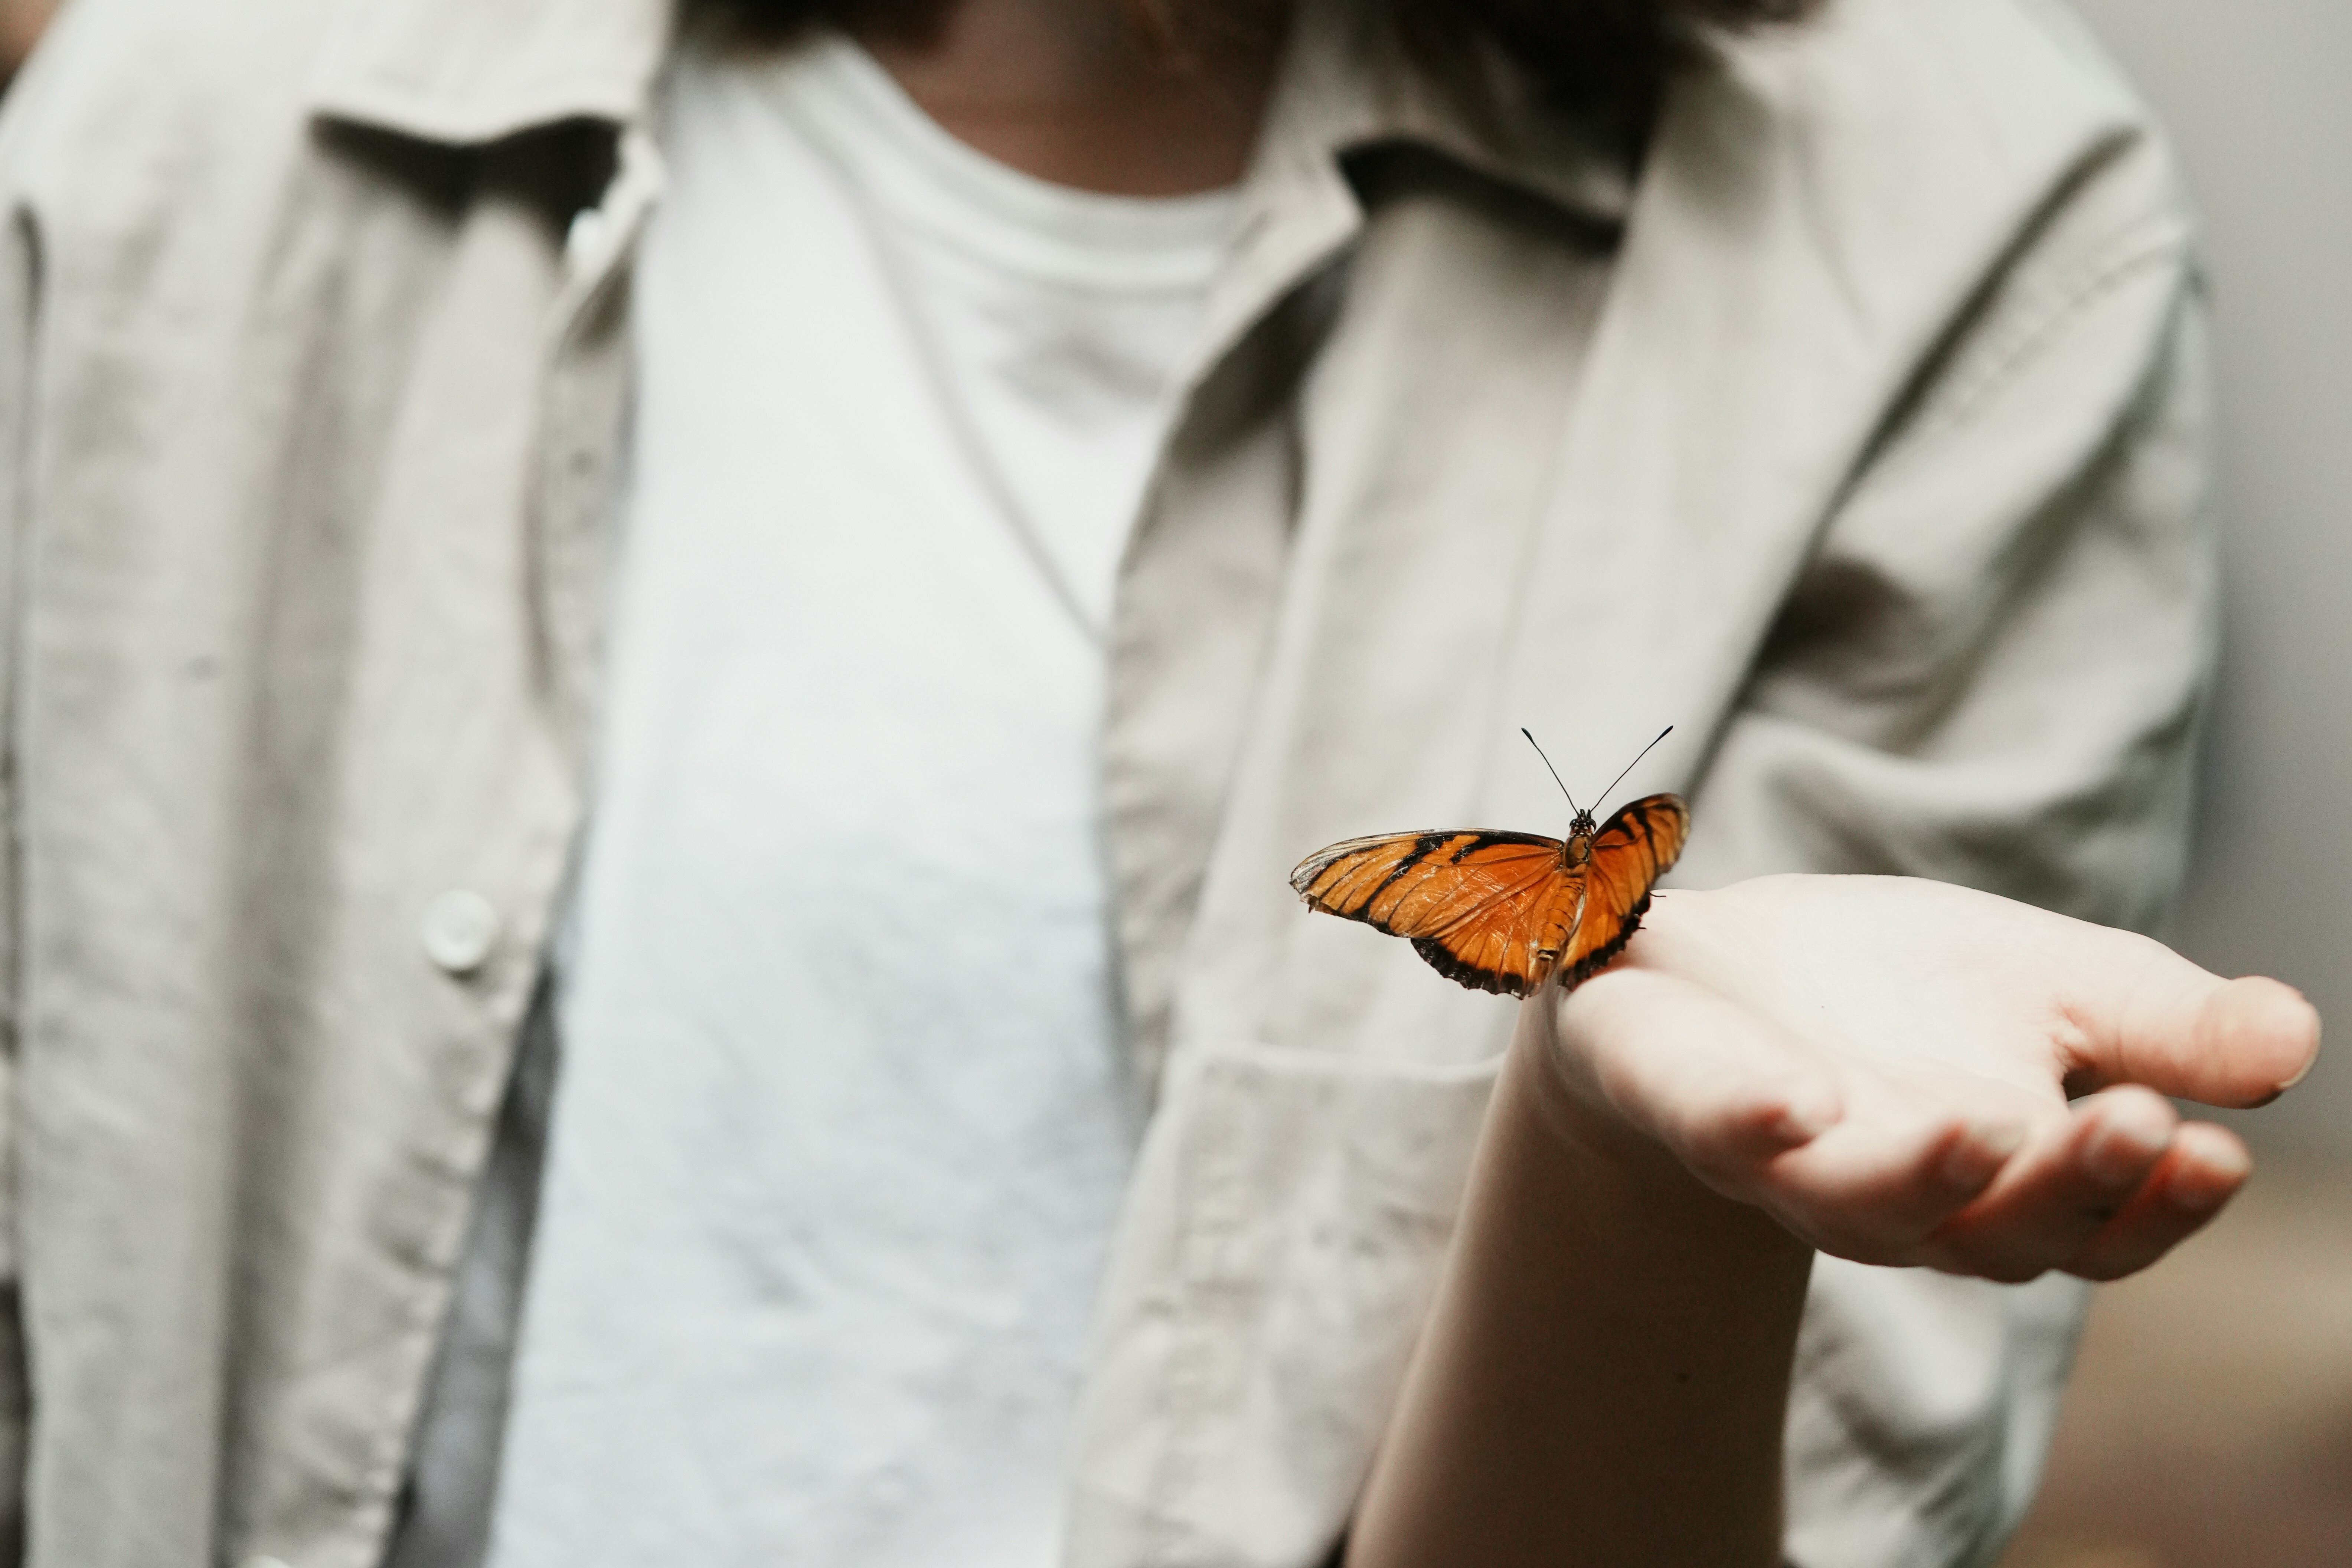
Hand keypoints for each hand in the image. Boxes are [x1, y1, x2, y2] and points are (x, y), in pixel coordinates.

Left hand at [1544, 874, 2321, 1281]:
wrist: (1716, 956)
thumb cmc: (1890, 987)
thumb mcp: (2046, 980)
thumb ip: (2160, 1022)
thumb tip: (2295, 1038)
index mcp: (1996, 1181)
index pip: (2096, 1227)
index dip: (2158, 1203)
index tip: (2215, 1146)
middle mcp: (1892, 1197)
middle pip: (1994, 1234)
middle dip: (2066, 1182)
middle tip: (2134, 1117)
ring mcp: (1778, 1160)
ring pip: (1859, 1207)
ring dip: (1927, 1175)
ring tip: (1986, 1124)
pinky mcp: (1681, 1098)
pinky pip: (1712, 1129)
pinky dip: (1751, 1121)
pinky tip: (1796, 1102)